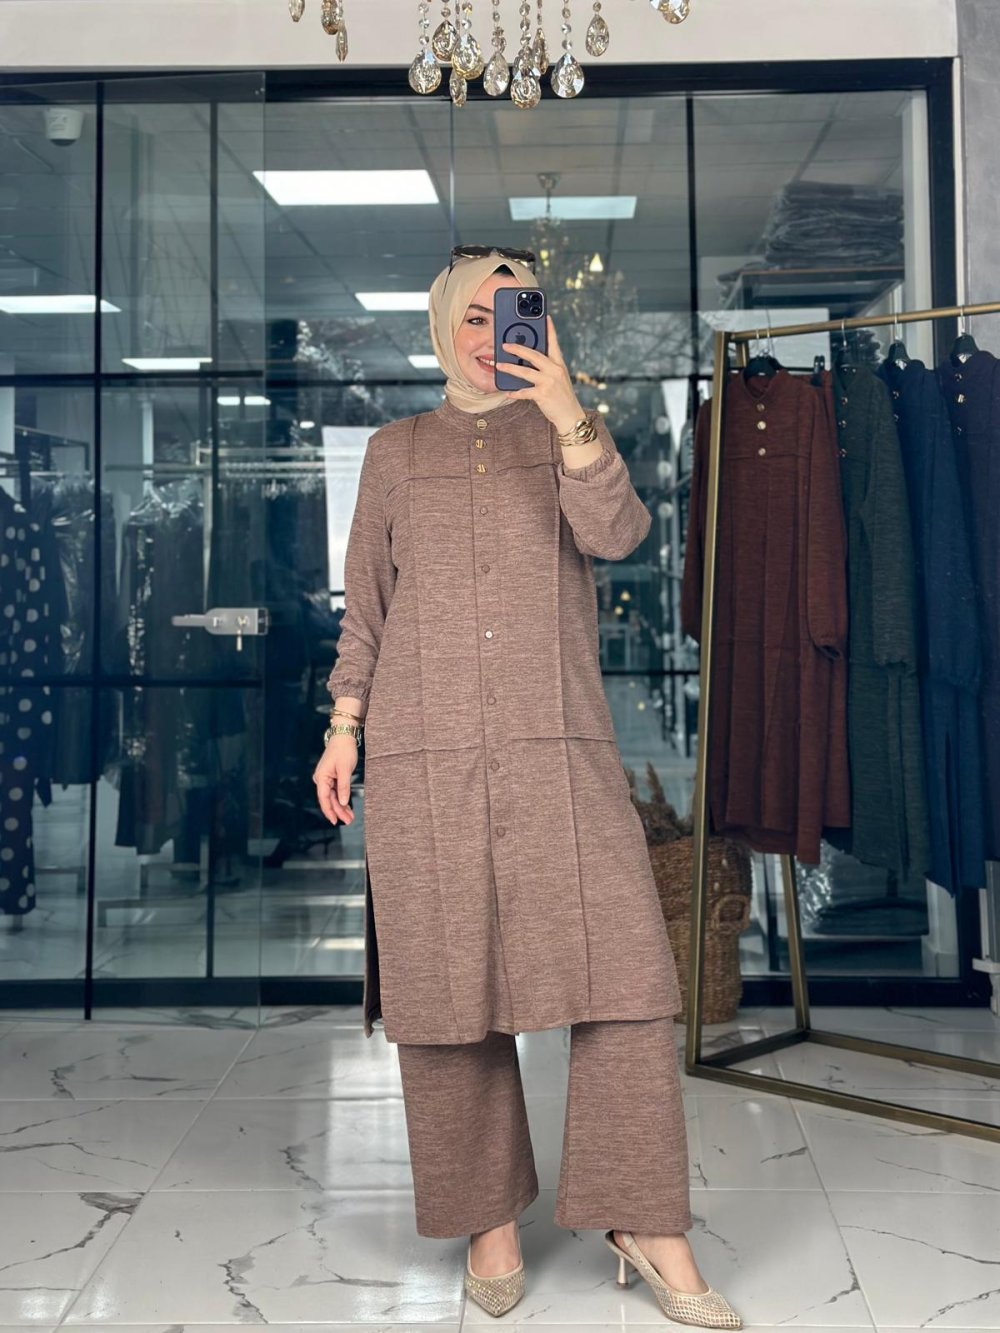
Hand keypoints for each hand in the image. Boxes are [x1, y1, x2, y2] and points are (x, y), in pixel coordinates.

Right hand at [313, 736, 357, 824]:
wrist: (343, 737)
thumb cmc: (343, 750)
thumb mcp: (345, 769)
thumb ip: (343, 787)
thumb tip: (342, 802)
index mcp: (321, 777)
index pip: (324, 798)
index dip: (329, 811)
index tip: (335, 821)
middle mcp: (321, 779)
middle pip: (329, 799)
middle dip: (338, 811)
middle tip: (348, 821)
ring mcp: (326, 778)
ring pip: (332, 797)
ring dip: (340, 807)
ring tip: (349, 817)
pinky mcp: (332, 777)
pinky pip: (335, 791)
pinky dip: (341, 799)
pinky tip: (347, 807)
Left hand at [497, 316, 584, 434]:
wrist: (571, 416)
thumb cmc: (562, 396)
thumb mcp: (558, 378)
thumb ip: (547, 367)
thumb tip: (527, 360)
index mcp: (559, 364)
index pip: (554, 343)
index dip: (549, 329)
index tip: (545, 316)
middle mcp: (555, 370)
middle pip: (534, 355)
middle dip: (518, 348)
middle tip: (505, 345)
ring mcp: (549, 382)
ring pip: (525, 372)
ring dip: (510, 368)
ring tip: (498, 365)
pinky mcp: (543, 395)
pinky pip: (524, 392)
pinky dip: (514, 393)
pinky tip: (507, 391)